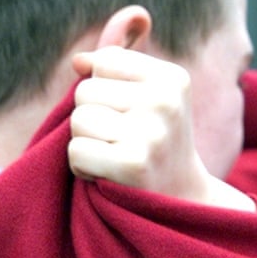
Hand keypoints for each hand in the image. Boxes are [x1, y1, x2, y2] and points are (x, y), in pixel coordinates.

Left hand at [69, 46, 253, 210]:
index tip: (129, 113)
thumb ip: (114, 68)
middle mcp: (167, 101)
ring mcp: (152, 133)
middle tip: (121, 140)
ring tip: (115, 155)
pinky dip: (83, 167)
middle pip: (86, 90)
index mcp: (173, 78)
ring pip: (79, 119)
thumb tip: (77, 60)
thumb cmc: (153, 141)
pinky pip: (76, 151)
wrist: (180, 197)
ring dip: (86, 142)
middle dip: (92, 116)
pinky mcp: (134, 163)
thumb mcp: (147, 95)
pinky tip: (108, 173)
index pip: (104, 61)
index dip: (104, 88)